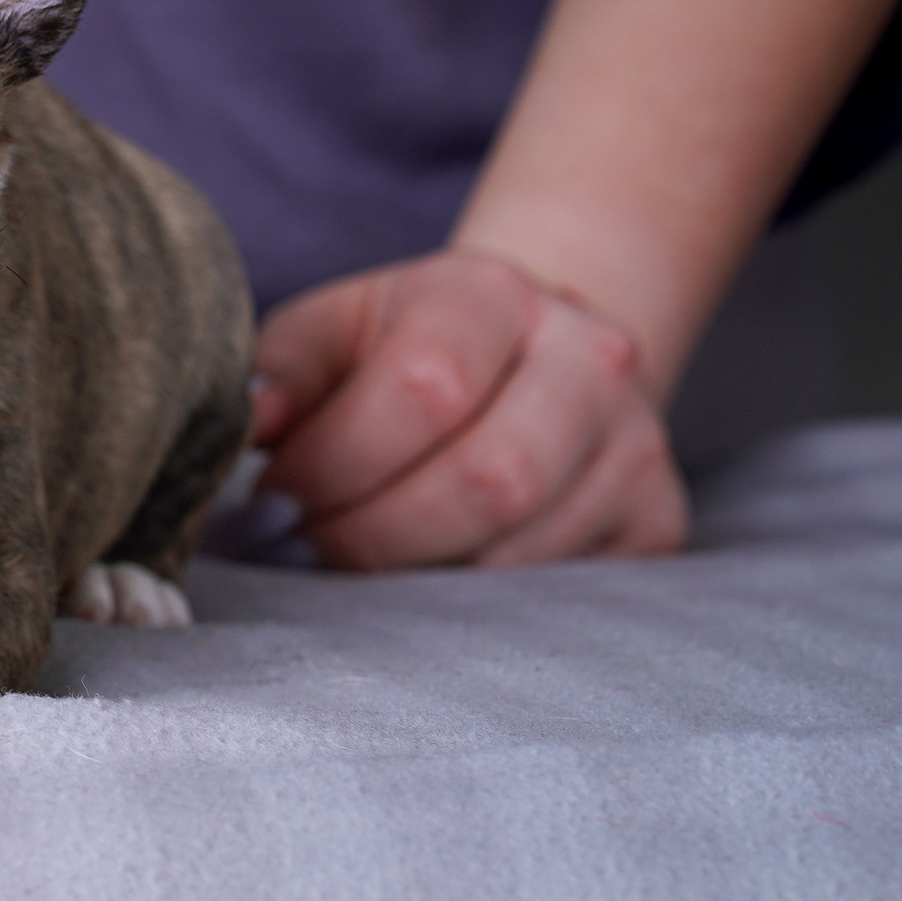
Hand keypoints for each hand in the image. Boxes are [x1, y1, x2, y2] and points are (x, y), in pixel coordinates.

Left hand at [250, 250, 687, 569]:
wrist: (528, 353)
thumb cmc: (399, 348)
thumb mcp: (329, 332)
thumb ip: (280, 373)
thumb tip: (245, 423)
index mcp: (492, 294)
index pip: (426, 387)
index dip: (335, 461)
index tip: (273, 496)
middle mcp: (588, 359)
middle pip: (490, 480)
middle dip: (371, 534)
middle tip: (303, 546)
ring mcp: (637, 443)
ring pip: (524, 553)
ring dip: (413, 578)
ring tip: (349, 561)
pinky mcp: (656, 521)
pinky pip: (561, 595)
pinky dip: (472, 606)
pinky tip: (419, 580)